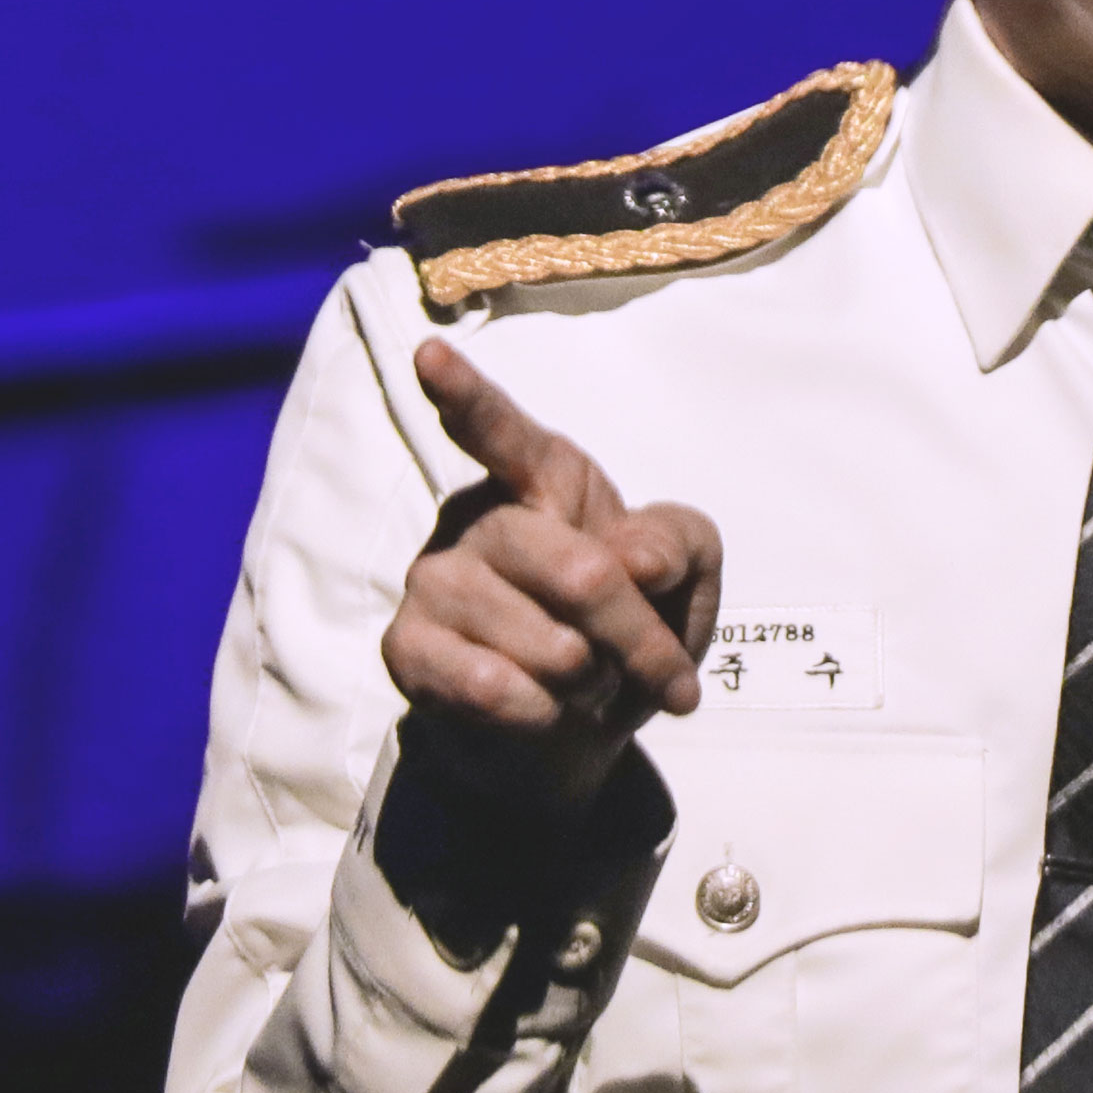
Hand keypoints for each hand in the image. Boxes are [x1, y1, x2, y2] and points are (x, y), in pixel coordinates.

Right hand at [383, 340, 724, 813]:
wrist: (572, 736)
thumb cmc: (625, 633)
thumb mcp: (684, 578)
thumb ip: (679, 544)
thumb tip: (637, 557)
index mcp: (542, 480)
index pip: (501, 430)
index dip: (466, 395)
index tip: (429, 355)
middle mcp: (477, 518)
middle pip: (580, 574)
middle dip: (640, 639)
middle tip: (669, 680)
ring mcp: (434, 582)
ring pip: (547, 642)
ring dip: (592, 683)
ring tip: (585, 687)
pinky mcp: (407, 649)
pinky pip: (491, 686)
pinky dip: (542, 713)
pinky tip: (542, 712)